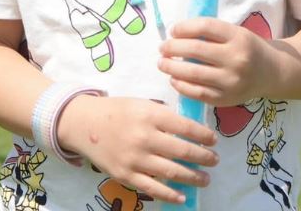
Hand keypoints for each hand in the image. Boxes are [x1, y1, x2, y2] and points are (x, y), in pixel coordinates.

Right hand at [57, 95, 217, 203]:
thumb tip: (189, 128)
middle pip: (181, 150)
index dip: (203, 135)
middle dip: (202, 157)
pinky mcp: (125, 175)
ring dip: (192, 177)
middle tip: (214, 160)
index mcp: (150, 114)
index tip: (214, 140)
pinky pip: (151, 188)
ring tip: (205, 178)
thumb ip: (163, 115)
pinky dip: (169, 194)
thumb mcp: (143, 103)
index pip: (184, 126)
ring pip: (170, 171)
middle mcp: (144, 136)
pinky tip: (182, 196)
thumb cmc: (118, 111)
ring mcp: (135, 158)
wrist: (85, 124)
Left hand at [158, 17, 276, 106]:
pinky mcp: (226, 99)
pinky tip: (174, 79)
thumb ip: (211, 33)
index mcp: (238, 37)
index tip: (172, 30)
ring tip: (162, 63)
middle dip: (173, 47)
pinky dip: (182, 86)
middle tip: (162, 47)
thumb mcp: (236, 32)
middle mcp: (236, 58)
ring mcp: (231, 81)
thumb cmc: (248, 48)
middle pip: (196, 50)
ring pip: (193, 73)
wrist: (272, 73)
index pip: (205, 27)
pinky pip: (198, 93)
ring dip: (172, 67)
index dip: (184, 27)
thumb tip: (176, 33)